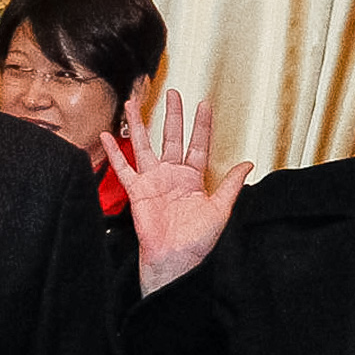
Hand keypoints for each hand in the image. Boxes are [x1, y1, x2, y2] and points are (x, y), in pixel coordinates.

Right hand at [106, 88, 248, 293]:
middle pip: (172, 137)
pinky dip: (114, 152)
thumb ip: (231, 184)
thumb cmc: (197, 241)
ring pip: (144, 145)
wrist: (176, 260)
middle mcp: (172, 175)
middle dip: (172, 115)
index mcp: (193, 179)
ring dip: (139, 125)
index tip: (204, 104)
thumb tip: (248, 164)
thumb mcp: (220, 209)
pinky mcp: (137, 190)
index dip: (201, 125)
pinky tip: (107, 135)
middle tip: (173, 94)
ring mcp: (153, 181)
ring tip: (133, 103)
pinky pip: (123, 167)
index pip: (198, 144)